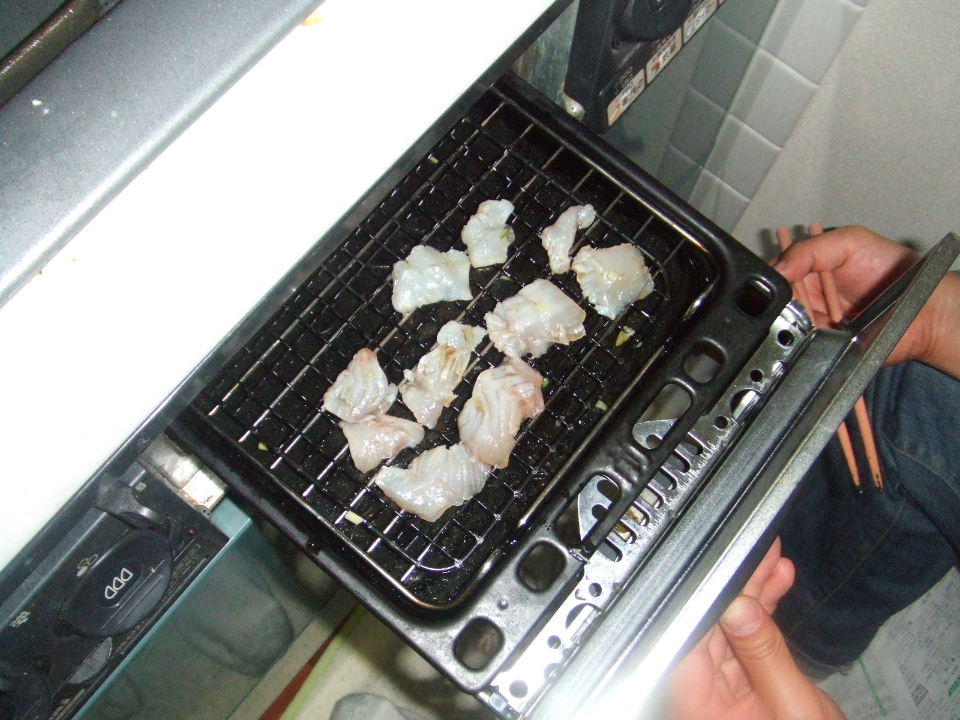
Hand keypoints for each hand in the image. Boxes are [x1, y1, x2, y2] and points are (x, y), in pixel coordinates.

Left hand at [668, 539, 844, 719]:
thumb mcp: (792, 706)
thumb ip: (765, 655)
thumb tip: (740, 607)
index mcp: (698, 707)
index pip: (691, 638)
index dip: (712, 595)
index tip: (733, 565)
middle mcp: (700, 699)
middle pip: (708, 628)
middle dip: (735, 586)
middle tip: (760, 554)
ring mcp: (719, 694)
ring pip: (727, 630)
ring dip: (751, 595)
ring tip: (774, 563)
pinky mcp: (740, 689)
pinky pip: (744, 644)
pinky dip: (761, 618)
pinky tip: (776, 588)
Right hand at [773, 225, 959, 378]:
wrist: (923, 312)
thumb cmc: (895, 272)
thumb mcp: (850, 242)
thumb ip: (811, 248)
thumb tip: (776, 268)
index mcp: (806, 270)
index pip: (773, 273)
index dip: (770, 277)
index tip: (778, 278)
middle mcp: (803, 298)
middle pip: (770, 303)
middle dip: (776, 302)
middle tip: (798, 299)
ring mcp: (810, 325)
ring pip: (779, 327)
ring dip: (788, 324)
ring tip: (814, 315)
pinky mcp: (819, 349)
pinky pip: (797, 349)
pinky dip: (800, 344)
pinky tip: (816, 333)